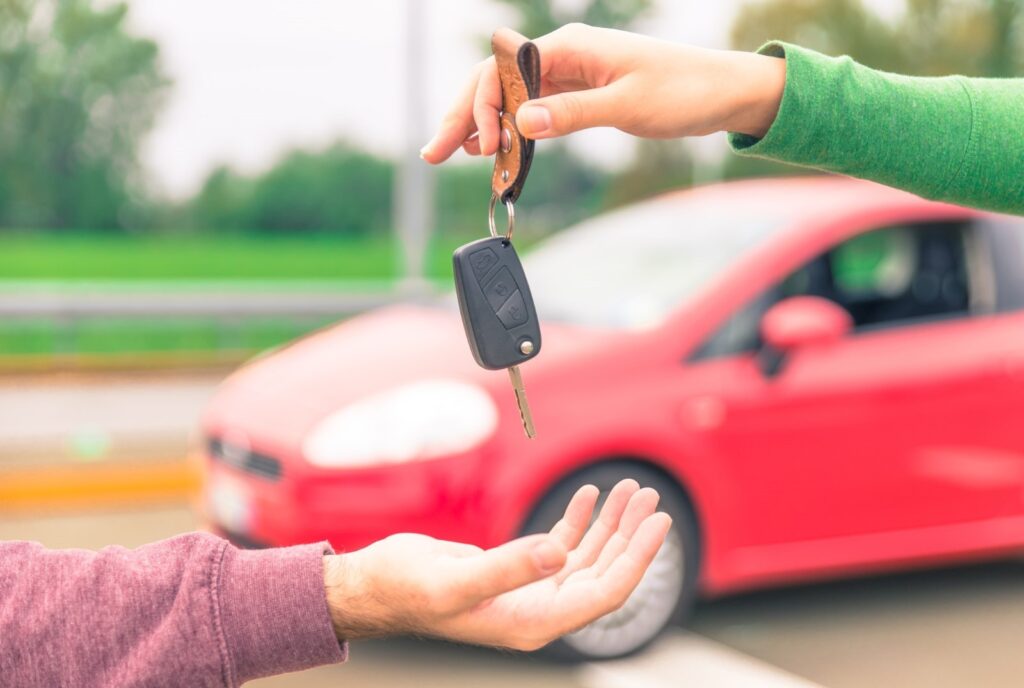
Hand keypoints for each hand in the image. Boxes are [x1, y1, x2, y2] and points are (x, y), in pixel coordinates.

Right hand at [322, 479, 670, 650]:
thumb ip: (508, 568)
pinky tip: (590, 497)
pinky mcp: (518, 571)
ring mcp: (530, 592)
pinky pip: (561, 546)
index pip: (603, 593)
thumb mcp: (455, 580)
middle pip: (602, 573)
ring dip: (610, 524)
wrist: (375, 586)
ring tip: (631, 490)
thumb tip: (559, 553)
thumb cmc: (405, 589)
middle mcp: (538, 611)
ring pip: (586, 557)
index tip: (659, 524)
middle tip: (650, 498)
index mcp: (532, 623)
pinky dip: (579, 520)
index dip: (636, 559)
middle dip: (629, 535)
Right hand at [420, 23, 785, 163]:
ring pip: (510, 99)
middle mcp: (563, 56)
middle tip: (434, 153)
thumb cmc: (685, 90)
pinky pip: (534, 111)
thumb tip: (522, 123)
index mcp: (570, 46)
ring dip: (482, 125)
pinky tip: (494, 148)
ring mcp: (570, 75)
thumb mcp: (628, 105)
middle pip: (496, 83)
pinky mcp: (581, 95)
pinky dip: (512, 131)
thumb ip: (573, 114)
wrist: (724, 92)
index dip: (481, 108)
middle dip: (463, 117)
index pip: (503, 72)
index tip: (480, 147)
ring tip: (455, 154)